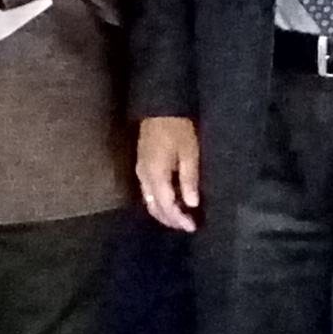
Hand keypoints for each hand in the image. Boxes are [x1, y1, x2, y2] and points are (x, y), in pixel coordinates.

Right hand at [135, 116, 202, 230]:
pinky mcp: (141, 165)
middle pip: (154, 207)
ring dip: (163, 212)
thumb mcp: (189, 153)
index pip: (166, 206)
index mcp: (156, 175)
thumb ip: (189, 179)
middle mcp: (144, 177)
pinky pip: (147, 192)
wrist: (160, 106)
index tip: (192, 227)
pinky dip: (158, 201)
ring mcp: (140, 171)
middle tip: (186, 225)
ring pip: (148, 201)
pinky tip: (170, 200)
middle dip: (170, 219)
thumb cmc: (178, 128)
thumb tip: (191, 204)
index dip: (179, 219)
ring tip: (180, 216)